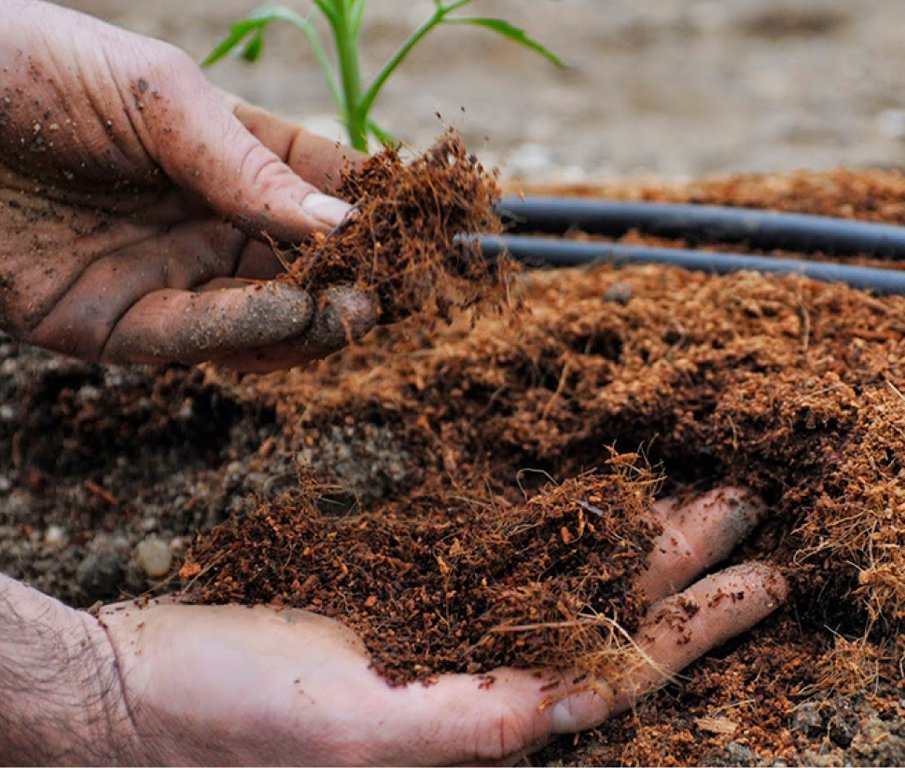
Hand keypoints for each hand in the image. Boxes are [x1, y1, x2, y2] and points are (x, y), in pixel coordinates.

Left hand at [0, 1, 374, 370]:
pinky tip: (289, 314)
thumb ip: (248, 164)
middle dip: (357, 278)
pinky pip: (191, 340)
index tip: (432, 225)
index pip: (320, 185)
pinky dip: (245, 333)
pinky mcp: (107, 326)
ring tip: (355, 307)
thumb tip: (348, 222)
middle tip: (400, 286)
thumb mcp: (157, 94)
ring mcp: (159, 276)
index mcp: (220, 152)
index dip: (378, 206)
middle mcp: (200, 220)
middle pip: (303, 265)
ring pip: (261, 318)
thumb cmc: (26, 67)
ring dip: (315, 318)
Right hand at [94, 487, 785, 764]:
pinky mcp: (407, 601)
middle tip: (750, 503)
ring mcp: (448, 639)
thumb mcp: (353, 732)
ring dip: (637, 540)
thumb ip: (469, 724)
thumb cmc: (222, 724)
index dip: (700, 630)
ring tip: (699, 492)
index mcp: (487, 727)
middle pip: (613, 619)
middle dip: (688, 569)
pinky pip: (505, 559)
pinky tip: (592, 500)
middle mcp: (483, 683)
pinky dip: (560, 528)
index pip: (623, 673)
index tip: (767, 582)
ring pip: (569, 582)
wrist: (129, 692)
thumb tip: (573, 705)